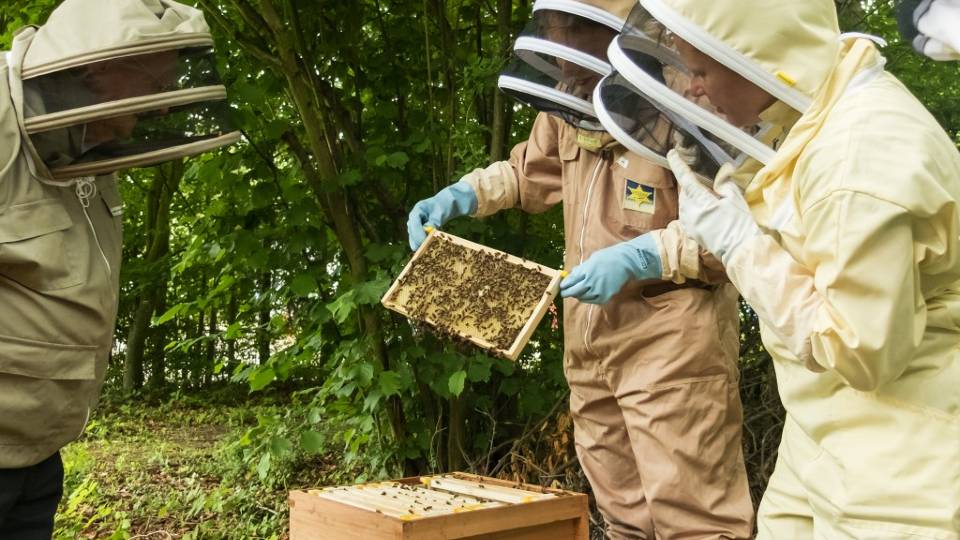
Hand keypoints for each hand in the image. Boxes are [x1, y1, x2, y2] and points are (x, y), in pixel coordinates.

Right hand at [406, 182, 477, 249]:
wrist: (444, 204)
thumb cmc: (443, 206)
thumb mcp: (440, 213)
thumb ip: (433, 222)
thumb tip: (427, 231)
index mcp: (417, 210)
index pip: (414, 223)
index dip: (418, 234)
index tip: (425, 242)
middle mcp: (413, 218)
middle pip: (412, 232)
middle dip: (418, 241)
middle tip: (427, 251)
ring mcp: (414, 225)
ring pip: (413, 238)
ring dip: (420, 245)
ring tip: (429, 252)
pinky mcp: (418, 231)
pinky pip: (417, 240)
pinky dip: (423, 245)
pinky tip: (430, 251)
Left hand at [560, 234, 661, 303]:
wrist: (625, 263)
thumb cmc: (607, 258)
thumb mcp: (591, 259)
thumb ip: (581, 269)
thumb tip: (571, 274)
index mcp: (586, 271)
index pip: (570, 281)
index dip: (564, 285)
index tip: (561, 286)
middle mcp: (591, 282)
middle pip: (573, 291)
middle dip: (567, 292)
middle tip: (564, 293)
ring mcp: (598, 291)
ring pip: (582, 298)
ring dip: (577, 295)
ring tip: (577, 292)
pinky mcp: (604, 297)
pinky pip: (591, 301)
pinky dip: (587, 298)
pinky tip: (587, 294)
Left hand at [668, 149, 759, 265]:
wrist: (741, 250)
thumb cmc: (741, 223)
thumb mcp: (735, 198)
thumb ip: (725, 182)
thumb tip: (723, 170)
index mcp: (700, 202)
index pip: (685, 178)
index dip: (678, 164)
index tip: (672, 153)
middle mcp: (689, 213)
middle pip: (685, 191)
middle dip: (691, 185)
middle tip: (706, 184)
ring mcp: (688, 224)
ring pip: (684, 203)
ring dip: (692, 197)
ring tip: (709, 199)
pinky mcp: (691, 232)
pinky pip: (686, 215)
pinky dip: (692, 208)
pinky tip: (706, 211)